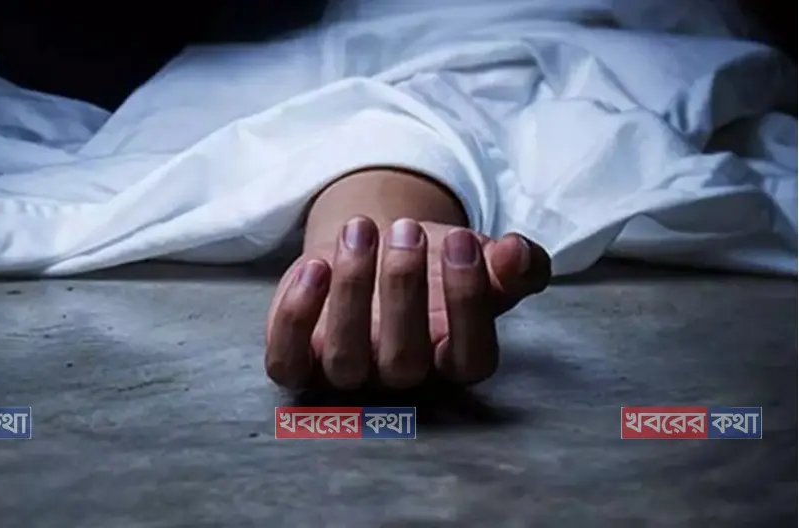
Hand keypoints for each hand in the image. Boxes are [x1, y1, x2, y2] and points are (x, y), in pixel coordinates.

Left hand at [265, 216, 550, 389]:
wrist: (374, 248)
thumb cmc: (434, 263)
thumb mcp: (479, 257)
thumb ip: (514, 263)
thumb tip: (518, 252)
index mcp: (452, 358)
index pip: (471, 359)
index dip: (469, 303)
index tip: (464, 241)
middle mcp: (400, 375)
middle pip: (404, 361)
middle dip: (404, 290)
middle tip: (406, 231)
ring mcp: (347, 372)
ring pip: (345, 361)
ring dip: (351, 293)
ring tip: (360, 230)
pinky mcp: (300, 359)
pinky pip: (287, 362)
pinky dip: (294, 319)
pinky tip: (314, 266)